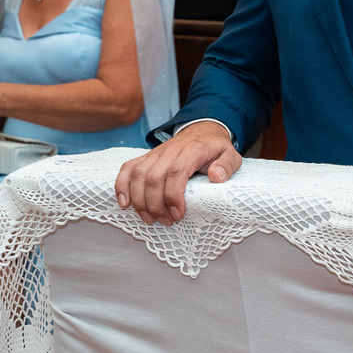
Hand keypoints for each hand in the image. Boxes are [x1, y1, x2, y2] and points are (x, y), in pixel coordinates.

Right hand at [114, 121, 241, 226]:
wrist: (203, 130)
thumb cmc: (216, 148)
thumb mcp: (231, 154)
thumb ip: (227, 165)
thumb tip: (215, 177)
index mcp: (192, 150)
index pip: (176, 172)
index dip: (173, 196)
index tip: (178, 215)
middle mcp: (170, 150)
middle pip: (153, 177)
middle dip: (156, 205)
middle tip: (166, 221)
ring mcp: (156, 153)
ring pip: (138, 175)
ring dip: (139, 201)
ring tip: (150, 219)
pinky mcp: (146, 157)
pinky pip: (128, 169)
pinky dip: (122, 186)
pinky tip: (125, 204)